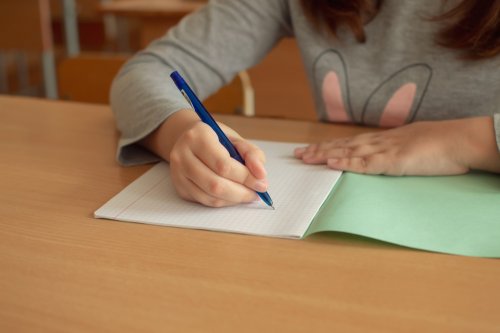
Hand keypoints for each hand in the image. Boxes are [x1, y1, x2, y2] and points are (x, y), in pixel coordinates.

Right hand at [169, 121, 267, 206]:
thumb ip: (252, 154)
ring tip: (247, 194)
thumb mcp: (235, 139)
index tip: (262, 183)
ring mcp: (178, 173)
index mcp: (198, 136)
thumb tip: (261, 175)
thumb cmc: (215, 139)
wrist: (189, 140)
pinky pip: (205, 201)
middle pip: (216, 184)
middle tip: (257, 193)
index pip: (223, 164)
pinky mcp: (179, 187)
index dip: (246, 177)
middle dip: (241, 193)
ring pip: (210, 196)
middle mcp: (182, 155)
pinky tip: (233, 196)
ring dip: (234, 200)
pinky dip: (224, 202)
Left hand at [294, 117, 499, 175]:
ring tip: (305, 158)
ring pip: (348, 152)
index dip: (328, 146)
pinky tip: (331, 163)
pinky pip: (366, 163)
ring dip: (325, 155)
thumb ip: (393, 153)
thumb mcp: (409, 148)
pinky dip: (347, 163)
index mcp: (382, 140)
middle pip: (342, 145)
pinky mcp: (393, 161)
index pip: (348, 143)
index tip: (310, 149)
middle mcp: (378, 142)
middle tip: (297, 154)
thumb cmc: (438, 145)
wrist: (459, 140)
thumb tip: (383, 159)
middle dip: (318, 150)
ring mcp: (384, 150)